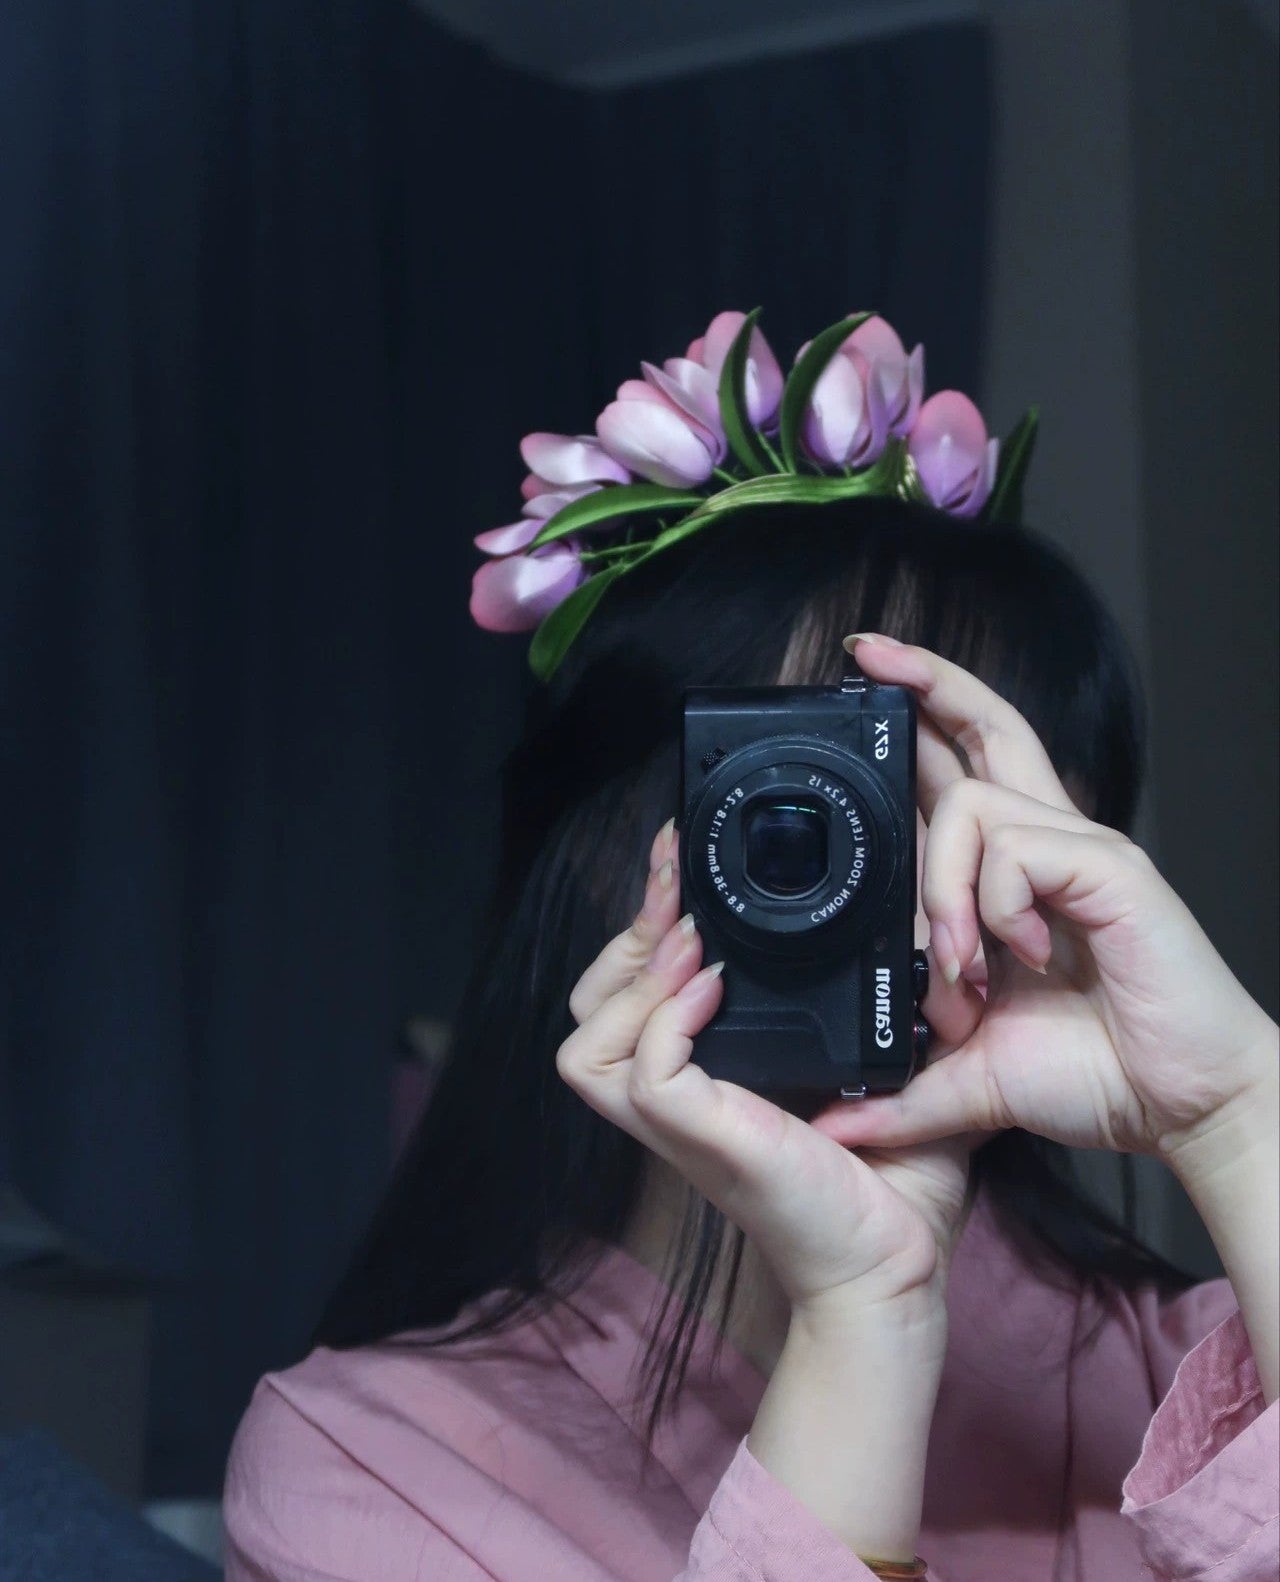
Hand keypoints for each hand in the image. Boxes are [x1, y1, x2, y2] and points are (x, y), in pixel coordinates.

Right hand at [557, 822, 981, 1325]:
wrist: (900, 1264)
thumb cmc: (892, 1180)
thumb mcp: (880, 1063)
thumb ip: (877, 996)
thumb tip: (905, 916)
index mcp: (708, 1074)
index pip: (632, 991)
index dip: (643, 927)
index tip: (679, 864)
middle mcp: (679, 1096)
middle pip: (589, 1006)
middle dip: (628, 934)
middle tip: (676, 882)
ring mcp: (681, 1123)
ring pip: (587, 1043)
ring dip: (632, 979)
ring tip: (690, 941)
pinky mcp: (701, 1138)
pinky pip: (645, 1071)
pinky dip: (669, 1020)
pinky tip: (714, 987)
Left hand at [813, 636, 1279, 1171]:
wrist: (1183, 1108)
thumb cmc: (1097, 1073)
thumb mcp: (971, 1074)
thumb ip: (903, 1084)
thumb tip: (838, 1116)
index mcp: (1017, 876)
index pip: (963, 771)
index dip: (919, 723)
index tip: (861, 683)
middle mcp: (1048, 846)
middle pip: (987, 727)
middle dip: (923, 682)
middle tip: (864, 655)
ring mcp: (1081, 851)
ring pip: (971, 806)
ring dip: (941, 889)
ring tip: (960, 968)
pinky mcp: (1111, 868)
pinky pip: (1017, 851)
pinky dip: (997, 907)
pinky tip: (1025, 957)